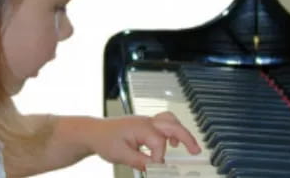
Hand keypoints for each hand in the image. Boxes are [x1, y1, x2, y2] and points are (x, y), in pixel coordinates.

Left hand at [86, 112, 200, 170]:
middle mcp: (145, 121)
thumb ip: (141, 162)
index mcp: (141, 127)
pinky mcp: (144, 126)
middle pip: (172, 125)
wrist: (93, 132)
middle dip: (187, 137)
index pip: (159, 143)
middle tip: (196, 151)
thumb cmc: (104, 139)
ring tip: (188, 147)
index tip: (154, 168)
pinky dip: (172, 131)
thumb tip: (156, 168)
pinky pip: (163, 124)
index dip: (159, 158)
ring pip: (169, 120)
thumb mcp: (121, 155)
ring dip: (181, 132)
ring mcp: (145, 122)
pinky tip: (172, 143)